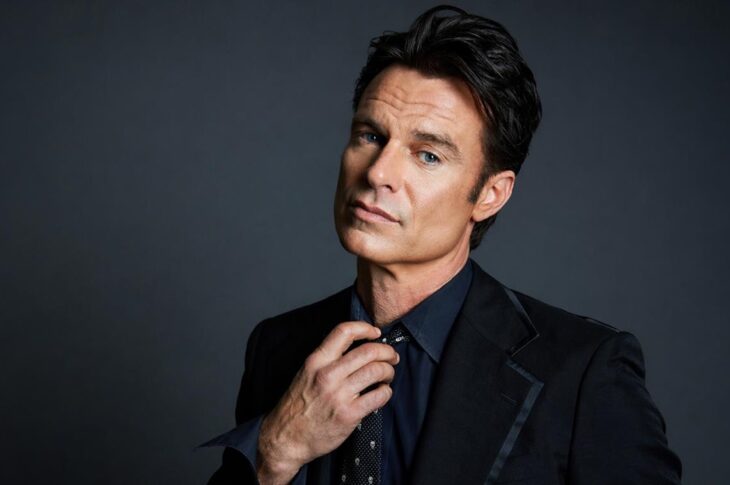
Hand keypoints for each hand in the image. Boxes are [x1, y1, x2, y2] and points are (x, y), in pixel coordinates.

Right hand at [256, 321, 398, 483]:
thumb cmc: (297, 406)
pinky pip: (379, 396)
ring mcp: (338, 395)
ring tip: (387, 376)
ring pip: (377, 371)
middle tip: (391, 357)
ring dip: (388, 371)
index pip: (344, 331)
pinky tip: (382, 393)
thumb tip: (357, 348)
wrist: (286, 438)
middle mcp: (327, 374)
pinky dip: (386, 392)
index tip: (375, 332)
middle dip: (387, 352)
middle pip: (368, 351)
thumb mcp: (306, 373)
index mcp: (316, 361)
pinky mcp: (348, 415)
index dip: (365, 328)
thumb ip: (327, 359)